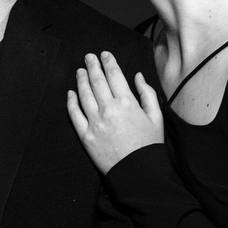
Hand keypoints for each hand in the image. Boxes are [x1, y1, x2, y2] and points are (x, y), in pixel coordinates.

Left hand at [67, 52, 163, 173]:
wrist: (138, 172)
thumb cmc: (149, 145)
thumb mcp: (156, 117)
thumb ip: (146, 93)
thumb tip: (137, 76)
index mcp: (127, 103)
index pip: (114, 75)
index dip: (108, 62)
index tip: (104, 55)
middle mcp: (109, 109)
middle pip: (97, 81)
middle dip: (92, 65)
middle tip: (88, 57)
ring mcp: (95, 122)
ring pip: (84, 94)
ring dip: (81, 80)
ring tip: (80, 71)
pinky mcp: (86, 136)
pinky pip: (75, 114)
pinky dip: (71, 101)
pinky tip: (71, 93)